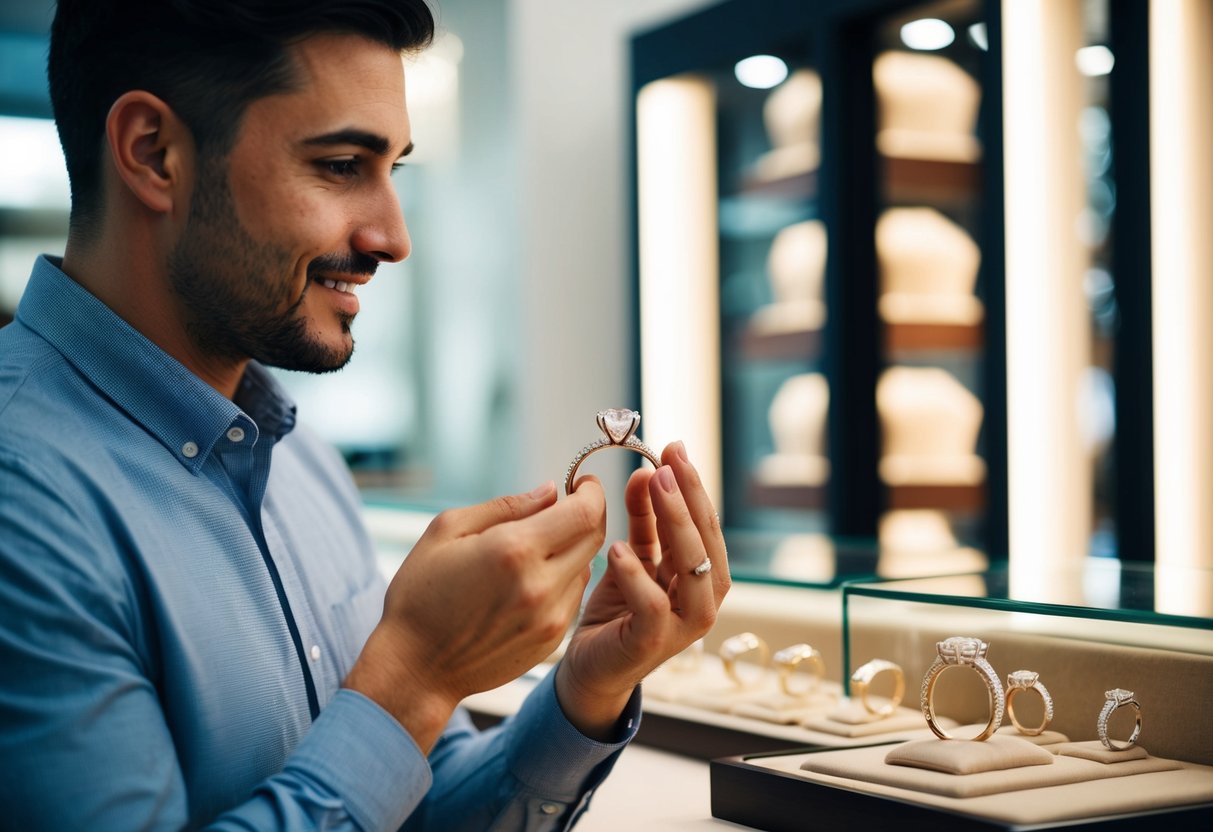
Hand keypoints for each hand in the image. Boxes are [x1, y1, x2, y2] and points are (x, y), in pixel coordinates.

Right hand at [345, 479, 605, 751]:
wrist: (416, 667)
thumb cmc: (420, 593)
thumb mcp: (447, 530)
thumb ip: (506, 506)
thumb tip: (550, 491)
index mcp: (514, 550)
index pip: (584, 511)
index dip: (591, 491)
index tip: (581, 484)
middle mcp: (541, 585)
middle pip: (594, 537)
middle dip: (587, 514)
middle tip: (565, 506)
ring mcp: (550, 617)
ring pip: (587, 567)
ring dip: (573, 548)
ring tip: (538, 547)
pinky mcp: (552, 640)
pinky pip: (574, 596)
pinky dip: (563, 579)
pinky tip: (530, 580)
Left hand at [556, 441, 729, 738]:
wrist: (590, 670)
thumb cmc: (616, 612)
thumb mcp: (631, 556)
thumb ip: (643, 519)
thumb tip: (646, 472)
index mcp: (701, 578)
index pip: (706, 525)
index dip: (693, 486)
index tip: (674, 449)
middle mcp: (702, 601)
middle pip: (707, 542)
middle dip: (690, 496)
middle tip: (669, 461)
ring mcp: (682, 627)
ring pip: (694, 572)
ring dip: (676, 525)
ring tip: (654, 487)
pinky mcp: (652, 646)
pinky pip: (653, 607)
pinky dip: (637, 577)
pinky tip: (617, 550)